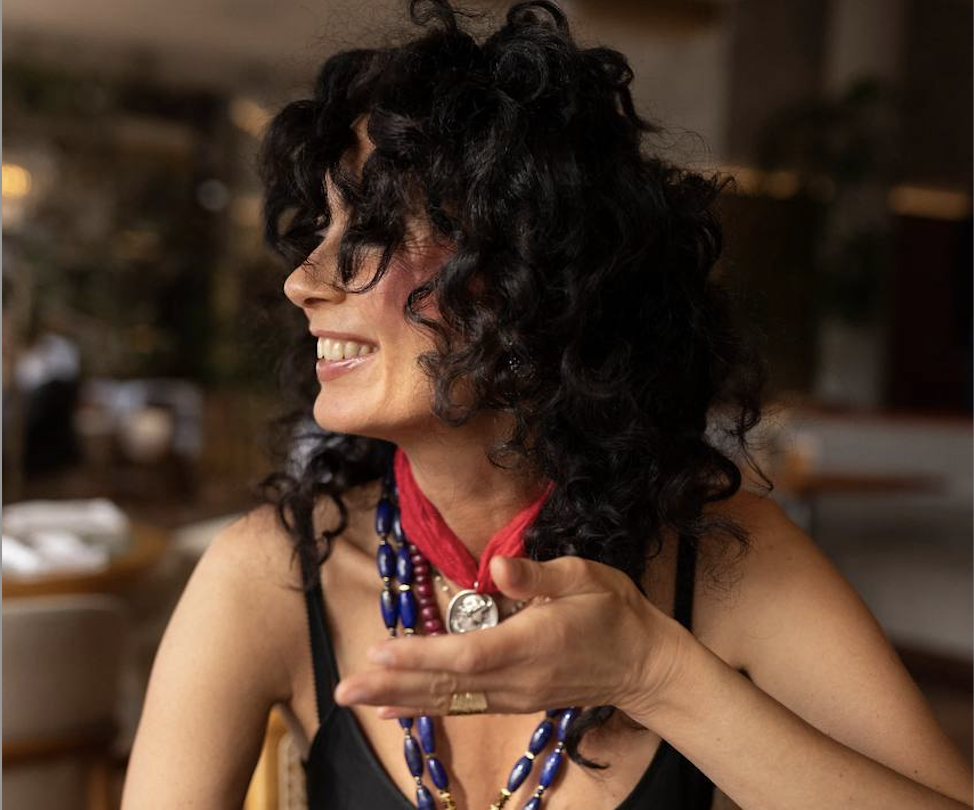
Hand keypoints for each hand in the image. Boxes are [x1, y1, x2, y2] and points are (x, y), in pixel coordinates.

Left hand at [332, 554, 691, 719]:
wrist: (644, 663)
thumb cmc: (615, 611)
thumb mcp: (586, 577)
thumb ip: (540, 575)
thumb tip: (498, 566)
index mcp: (532, 642)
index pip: (468, 654)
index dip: (422, 655)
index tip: (380, 651)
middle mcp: (517, 677)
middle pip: (447, 684)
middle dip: (392, 683)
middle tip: (343, 687)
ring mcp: (514, 694)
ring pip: (449, 698)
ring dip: (399, 696)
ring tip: (355, 696)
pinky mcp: (514, 699)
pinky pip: (463, 706)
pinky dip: (426, 706)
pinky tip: (394, 708)